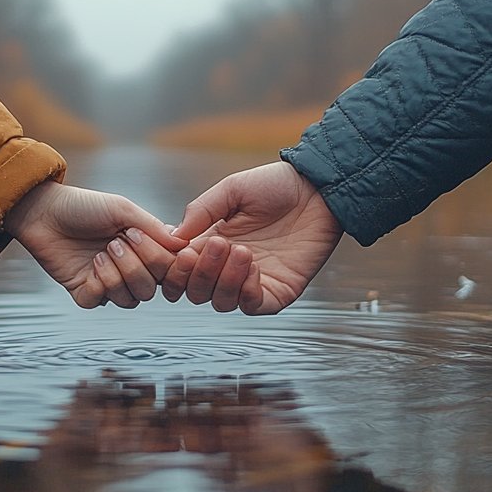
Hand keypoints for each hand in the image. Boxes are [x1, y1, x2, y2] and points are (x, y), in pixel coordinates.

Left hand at [4, 181, 185, 308]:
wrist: (45, 212)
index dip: (165, 262)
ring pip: (130, 299)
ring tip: (102, 251)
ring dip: (118, 275)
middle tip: (117, 240)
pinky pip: (101, 301)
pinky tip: (91, 264)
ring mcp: (108, 282)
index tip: (151, 243)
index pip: (169, 269)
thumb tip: (182, 246)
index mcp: (144, 249)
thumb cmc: (85, 206)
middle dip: (137, 265)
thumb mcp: (123, 209)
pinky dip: (99, 283)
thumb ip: (154, 228)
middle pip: (151, 288)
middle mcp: (129, 268)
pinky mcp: (85, 292)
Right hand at [162, 162, 341, 314]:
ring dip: (224, 279)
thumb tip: (173, 238)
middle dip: (200, 273)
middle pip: (195, 292)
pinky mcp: (277, 291)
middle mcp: (227, 267)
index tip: (180, 252)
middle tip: (219, 245)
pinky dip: (247, 292)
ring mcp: (251, 281)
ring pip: (220, 302)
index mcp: (210, 243)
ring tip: (242, 250)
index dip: (174, 268)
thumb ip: (201, 211)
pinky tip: (254, 267)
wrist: (318, 189)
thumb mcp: (231, 189)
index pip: (178, 271)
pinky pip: (252, 306)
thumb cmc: (276, 185)